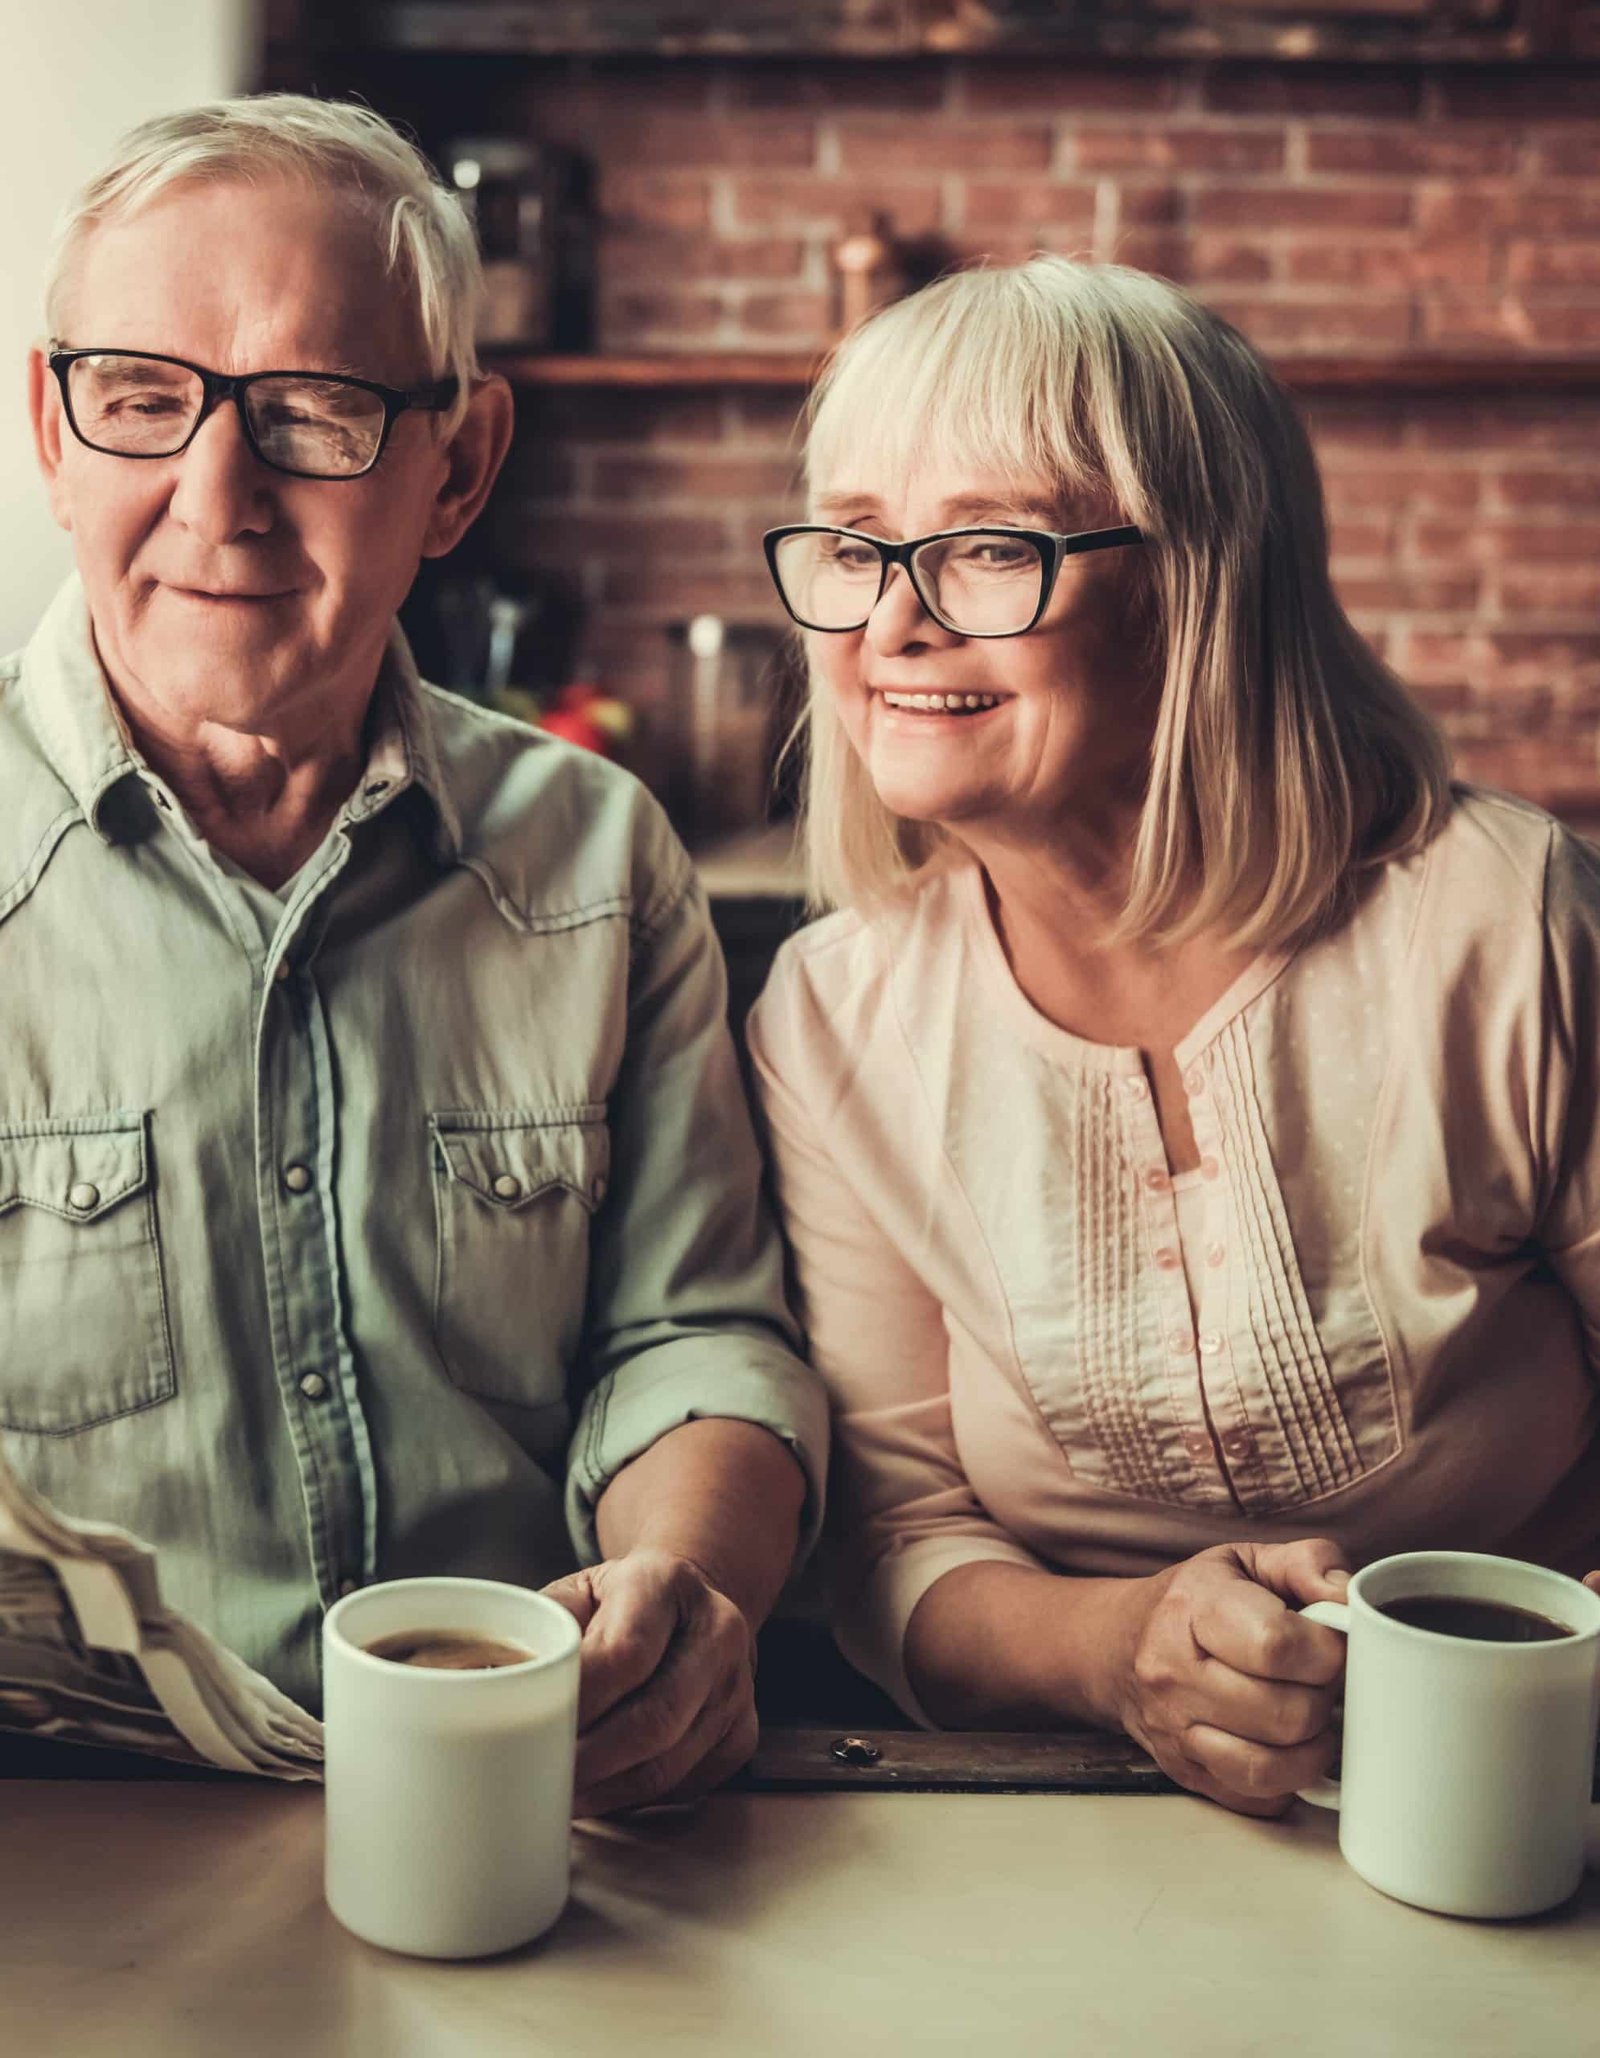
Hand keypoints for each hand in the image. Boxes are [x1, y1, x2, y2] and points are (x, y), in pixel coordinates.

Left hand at [540, 1547, 758, 1816]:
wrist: (693, 1600)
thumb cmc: (619, 1603)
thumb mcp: (580, 1592)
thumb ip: (542, 1630)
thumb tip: (481, 1682)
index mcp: (666, 1584)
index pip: (625, 1653)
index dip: (576, 1703)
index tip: (527, 1729)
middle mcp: (716, 1631)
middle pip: (652, 1720)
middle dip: (586, 1762)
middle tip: (535, 1780)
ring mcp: (737, 1687)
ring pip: (668, 1764)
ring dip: (604, 1791)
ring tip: (556, 1797)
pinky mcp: (743, 1732)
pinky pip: (684, 1785)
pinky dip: (632, 1800)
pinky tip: (596, 1795)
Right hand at [1109, 1539, 1350, 1818]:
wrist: (1119, 1645)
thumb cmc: (1195, 1601)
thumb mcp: (1247, 1561)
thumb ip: (1308, 1564)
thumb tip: (1349, 1599)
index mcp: (1193, 1608)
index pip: (1277, 1645)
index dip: (1327, 1650)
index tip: (1330, 1643)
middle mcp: (1174, 1673)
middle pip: (1286, 1714)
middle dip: (1322, 1698)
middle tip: (1317, 1679)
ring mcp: (1175, 1731)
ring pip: (1272, 1768)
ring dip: (1310, 1748)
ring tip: (1307, 1716)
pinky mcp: (1185, 1773)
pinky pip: (1257, 1799)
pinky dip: (1288, 1781)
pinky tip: (1286, 1746)